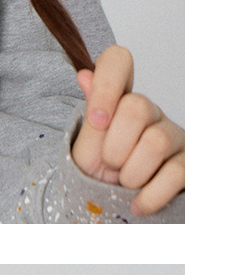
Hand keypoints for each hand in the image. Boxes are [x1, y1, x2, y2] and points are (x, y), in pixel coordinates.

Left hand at [71, 45, 184, 217]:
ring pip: (157, 142)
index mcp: (119, 101)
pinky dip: (151, 195)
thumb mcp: (86, 152)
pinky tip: (138, 204)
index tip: (98, 121)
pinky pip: (176, 173)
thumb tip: (85, 75)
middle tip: (111, 165)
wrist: (113, 213)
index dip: (108, 85)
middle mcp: (149, 112)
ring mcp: (172, 135)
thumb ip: (90, 118)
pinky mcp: (188, 162)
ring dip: (132, 174)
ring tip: (125, 184)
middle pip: (138, 107)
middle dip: (115, 148)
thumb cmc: (100, 178)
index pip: (118, 61)